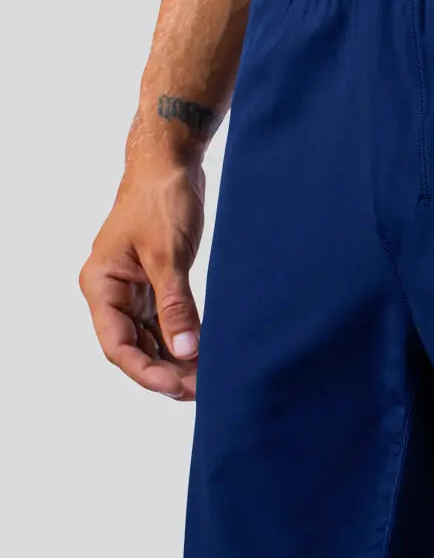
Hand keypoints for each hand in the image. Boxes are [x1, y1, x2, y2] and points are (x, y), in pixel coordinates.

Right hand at [80, 160, 204, 400]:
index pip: (117, 344)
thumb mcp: (168, 255)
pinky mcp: (155, 285)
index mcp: (101, 285)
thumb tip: (187, 349)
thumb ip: (176, 304)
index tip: (178, 387)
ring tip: (207, 380)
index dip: (146, 371)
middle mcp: (112, 293)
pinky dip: (183, 340)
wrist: (170, 166)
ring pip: (150, 339)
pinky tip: (205, 356)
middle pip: (134, 348)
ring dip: (176, 360)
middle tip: (201, 391)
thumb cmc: (161, 200)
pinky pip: (165, 323)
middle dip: (165, 372)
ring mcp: (133, 290)